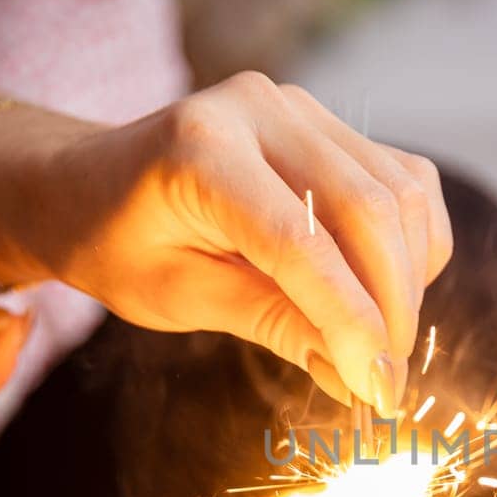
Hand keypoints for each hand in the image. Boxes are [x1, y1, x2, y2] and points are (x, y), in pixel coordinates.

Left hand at [0, 72, 452, 410]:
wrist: (84, 180)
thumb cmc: (114, 242)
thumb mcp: (176, 297)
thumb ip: (270, 323)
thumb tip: (358, 373)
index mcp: (200, 151)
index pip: (302, 244)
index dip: (352, 322)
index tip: (377, 389)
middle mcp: (259, 109)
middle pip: (369, 211)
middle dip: (393, 307)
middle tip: (387, 379)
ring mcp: (299, 106)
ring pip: (401, 195)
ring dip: (410, 279)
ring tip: (384, 341)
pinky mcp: (326, 121)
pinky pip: (404, 181)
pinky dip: (413, 242)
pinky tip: (386, 290)